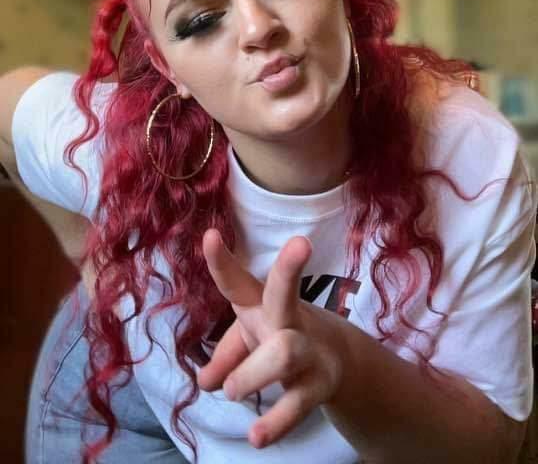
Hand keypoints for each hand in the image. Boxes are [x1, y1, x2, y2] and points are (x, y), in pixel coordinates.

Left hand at [198, 229, 344, 448]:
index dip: (222, 260)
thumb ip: (227, 357)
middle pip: (284, 293)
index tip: (208, 235)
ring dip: (254, 372)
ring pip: (284, 353)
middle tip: (300, 244)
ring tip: (233, 390)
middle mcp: (287, 319)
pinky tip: (256, 436)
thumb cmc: (281, 337)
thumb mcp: (250, 341)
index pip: (239, 280)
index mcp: (262, 303)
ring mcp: (307, 350)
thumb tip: (205, 382)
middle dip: (289, 270)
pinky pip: (296, 404)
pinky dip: (276, 423)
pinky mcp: (319, 385)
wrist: (340, 360)